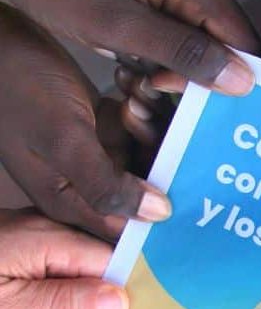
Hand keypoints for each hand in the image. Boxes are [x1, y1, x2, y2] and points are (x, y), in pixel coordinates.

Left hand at [0, 0, 257, 95]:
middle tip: (145, 85)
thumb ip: (183, 53)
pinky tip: (128, 51)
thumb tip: (242, 81)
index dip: (222, 78)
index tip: (174, 91)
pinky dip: (158, 43)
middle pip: (222, 39)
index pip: (244, 42)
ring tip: (129, 68)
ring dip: (171, 61)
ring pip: (200, 34)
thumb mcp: (116, 26)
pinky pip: (178, 19)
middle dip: (190, 72)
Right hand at [0, 5, 170, 236]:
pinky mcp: (99, 125)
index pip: (131, 227)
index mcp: (74, 201)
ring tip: (138, 91)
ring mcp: (95, 154)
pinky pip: (139, 127)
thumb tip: (159, 216)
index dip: (164, 216)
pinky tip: (131, 81)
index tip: (195, 188)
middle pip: (148, 190)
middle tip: (156, 120)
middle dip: (162, 158)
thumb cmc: (17, 87)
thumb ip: (107, 184)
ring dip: (153, 124)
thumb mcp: (63, 141)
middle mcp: (88, 184)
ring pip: (149, 154)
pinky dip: (142, 106)